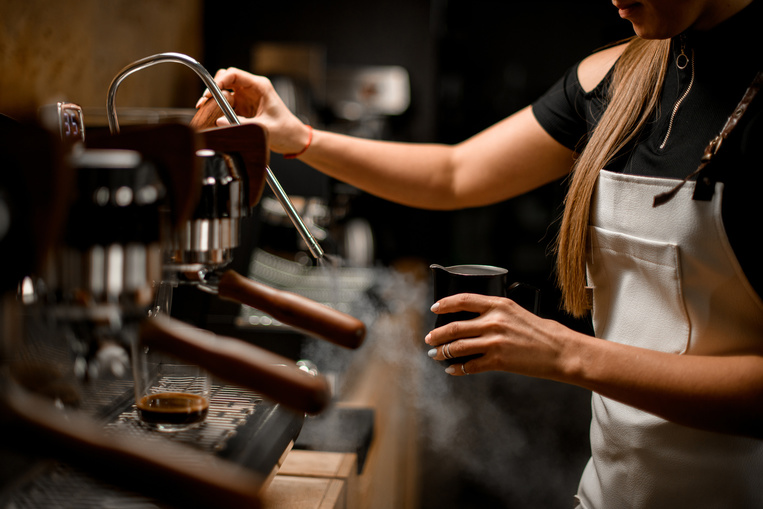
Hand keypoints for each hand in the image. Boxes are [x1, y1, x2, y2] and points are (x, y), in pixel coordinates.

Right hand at [195, 67, 311, 153]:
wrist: (294, 140)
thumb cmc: (286, 130)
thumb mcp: (265, 127)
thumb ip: (242, 123)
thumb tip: (219, 120)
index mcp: (260, 86)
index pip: (234, 74)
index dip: (220, 80)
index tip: (210, 92)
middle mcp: (252, 89)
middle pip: (226, 79)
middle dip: (214, 88)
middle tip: (205, 101)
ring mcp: (247, 98)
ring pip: (224, 91)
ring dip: (214, 99)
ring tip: (206, 109)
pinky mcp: (244, 108)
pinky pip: (227, 103)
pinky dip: (218, 108)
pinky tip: (213, 116)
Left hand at [425, 293, 570, 378]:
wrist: (560, 350)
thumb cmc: (541, 332)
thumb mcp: (517, 312)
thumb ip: (495, 313)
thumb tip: (473, 320)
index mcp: (498, 304)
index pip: (463, 300)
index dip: (445, 304)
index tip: (435, 309)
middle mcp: (494, 321)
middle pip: (454, 327)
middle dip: (437, 334)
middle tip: (429, 339)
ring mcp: (495, 341)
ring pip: (458, 347)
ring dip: (443, 352)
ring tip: (435, 354)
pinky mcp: (498, 360)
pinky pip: (470, 365)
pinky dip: (458, 368)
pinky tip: (452, 369)